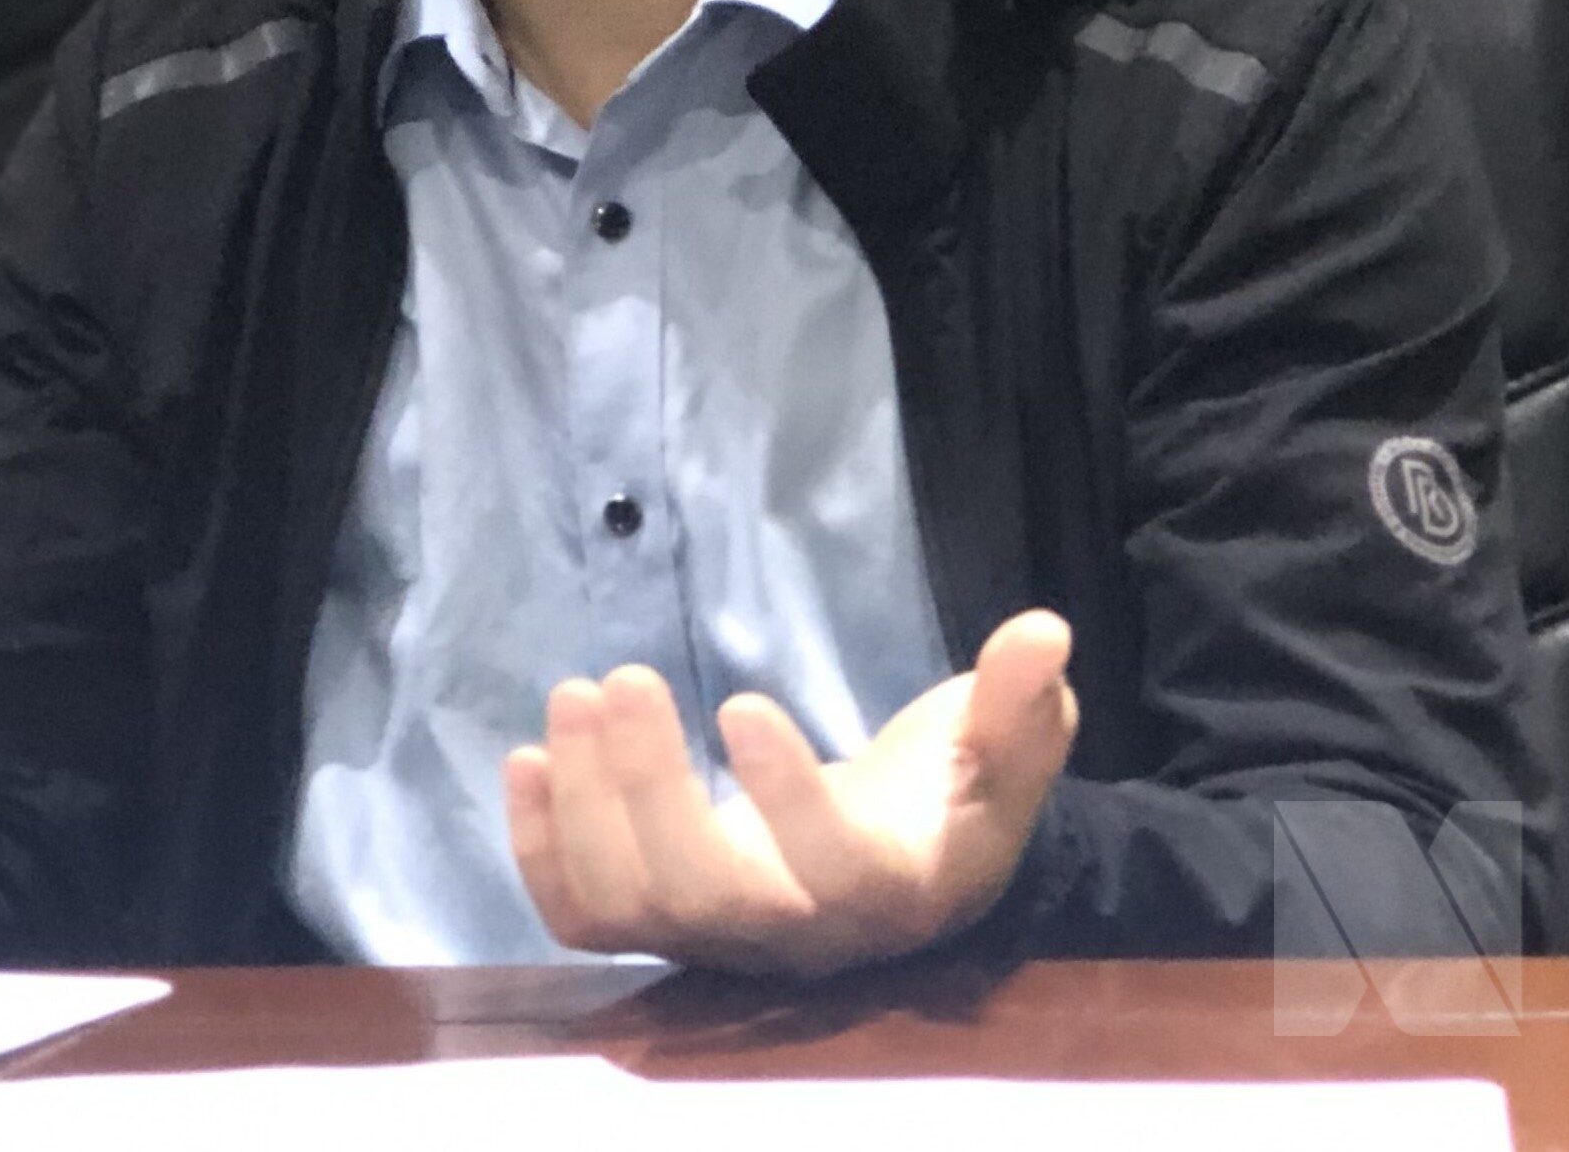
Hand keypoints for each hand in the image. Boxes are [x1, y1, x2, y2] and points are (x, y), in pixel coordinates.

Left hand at [502, 609, 1078, 975]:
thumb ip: (1019, 702)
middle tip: (620, 676)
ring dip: (584, 804)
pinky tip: (524, 758)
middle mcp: (796, 933)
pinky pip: (583, 919)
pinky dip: (538, 849)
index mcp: (889, 887)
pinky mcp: (660, 927)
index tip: (740, 698)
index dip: (784, 793)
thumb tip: (1044, 631)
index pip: (832, 864)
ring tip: (571, 695)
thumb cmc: (955, 801)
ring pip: (632, 906)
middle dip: (649, 788)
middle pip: (708, 892)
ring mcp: (718, 938)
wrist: (908, 871)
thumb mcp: (1005, 751)